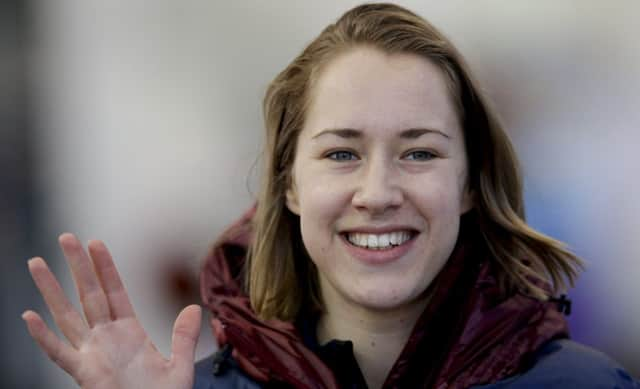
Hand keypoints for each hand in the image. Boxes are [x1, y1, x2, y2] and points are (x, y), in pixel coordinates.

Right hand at [23, 233, 200, 388]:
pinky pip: (59, 353)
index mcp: (130, 333)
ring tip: (36, 264)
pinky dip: (43, 337)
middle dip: (77, 266)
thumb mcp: (179, 367)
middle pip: (88, 294)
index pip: (115, 291)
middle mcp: (107, 338)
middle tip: (65, 237)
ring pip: (67, 316)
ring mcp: (92, 354)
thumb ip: (184, 337)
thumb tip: (194, 308)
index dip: (105, 267)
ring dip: (52, 291)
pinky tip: (29, 317)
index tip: (96, 243)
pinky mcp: (84, 374)